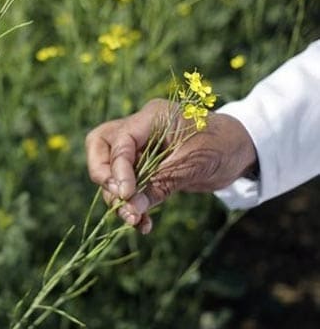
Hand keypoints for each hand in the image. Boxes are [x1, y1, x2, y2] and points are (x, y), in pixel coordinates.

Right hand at [85, 99, 256, 233]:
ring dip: (118, 198)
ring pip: (109, 169)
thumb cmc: (221, 147)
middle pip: (100, 146)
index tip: (125, 196)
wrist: (240, 151)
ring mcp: (139, 147)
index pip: (120, 141)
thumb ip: (160, 184)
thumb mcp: (193, 165)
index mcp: (151, 117)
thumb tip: (130, 209)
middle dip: (104, 175)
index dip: (118, 170)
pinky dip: (131, 204)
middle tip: (118, 198)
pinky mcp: (143, 166)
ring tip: (134, 221)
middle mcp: (139, 129)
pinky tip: (143, 224)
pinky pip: (127, 184)